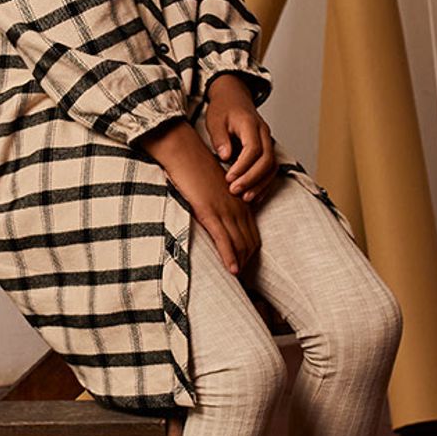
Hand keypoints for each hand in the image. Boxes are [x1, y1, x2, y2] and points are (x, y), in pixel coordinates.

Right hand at [142, 119, 259, 273]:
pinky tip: (232, 271)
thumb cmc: (194, 169)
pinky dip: (230, 257)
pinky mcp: (211, 212)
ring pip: (240, 244)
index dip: (249, 254)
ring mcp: (225, 210)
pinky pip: (225, 240)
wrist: (184, 152)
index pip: (252, 235)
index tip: (244, 269)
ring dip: (240, 265)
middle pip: (250, 243)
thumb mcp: (213, 188)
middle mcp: (238, 207)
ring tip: (239, 283)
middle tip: (242, 282)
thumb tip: (215, 218)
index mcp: (239, 201)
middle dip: (247, 264)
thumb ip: (219, 203)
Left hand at [203, 74, 276, 203]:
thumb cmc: (223, 109)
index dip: (243, 166)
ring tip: (245, 198)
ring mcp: (268, 141)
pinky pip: (271, 169)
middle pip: (266, 160)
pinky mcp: (267, 149)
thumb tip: (225, 156)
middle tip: (235, 190)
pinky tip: (253, 195)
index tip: (229, 178)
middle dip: (251, 179)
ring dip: (260, 184)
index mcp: (251, 123)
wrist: (233, 97)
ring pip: (272, 166)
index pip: (253, 148)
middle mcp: (264, 133)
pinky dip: (264, 183)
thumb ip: (220, 138)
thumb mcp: (215, 120)